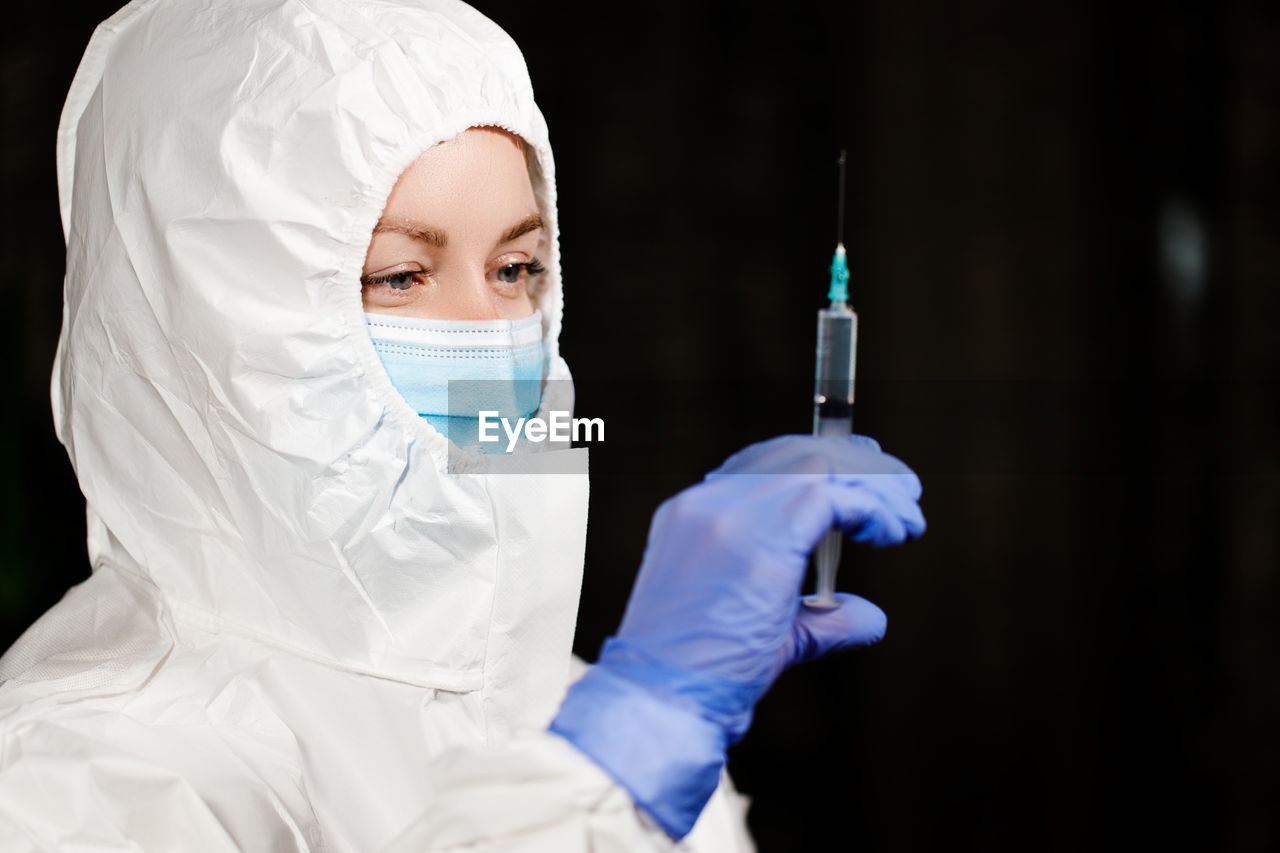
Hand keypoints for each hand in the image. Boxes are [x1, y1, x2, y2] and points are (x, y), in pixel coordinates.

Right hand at [550, 435, 924, 838]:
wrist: (666, 698)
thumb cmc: (702, 675)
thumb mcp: (763, 630)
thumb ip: (818, 616)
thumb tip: (869, 616)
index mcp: (692, 516)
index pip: (762, 466)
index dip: (817, 467)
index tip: (859, 481)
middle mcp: (708, 503)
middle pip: (795, 455)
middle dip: (855, 465)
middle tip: (900, 488)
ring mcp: (730, 513)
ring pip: (819, 467)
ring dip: (873, 487)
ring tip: (906, 516)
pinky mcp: (762, 534)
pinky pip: (834, 498)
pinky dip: (873, 511)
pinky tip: (892, 533)